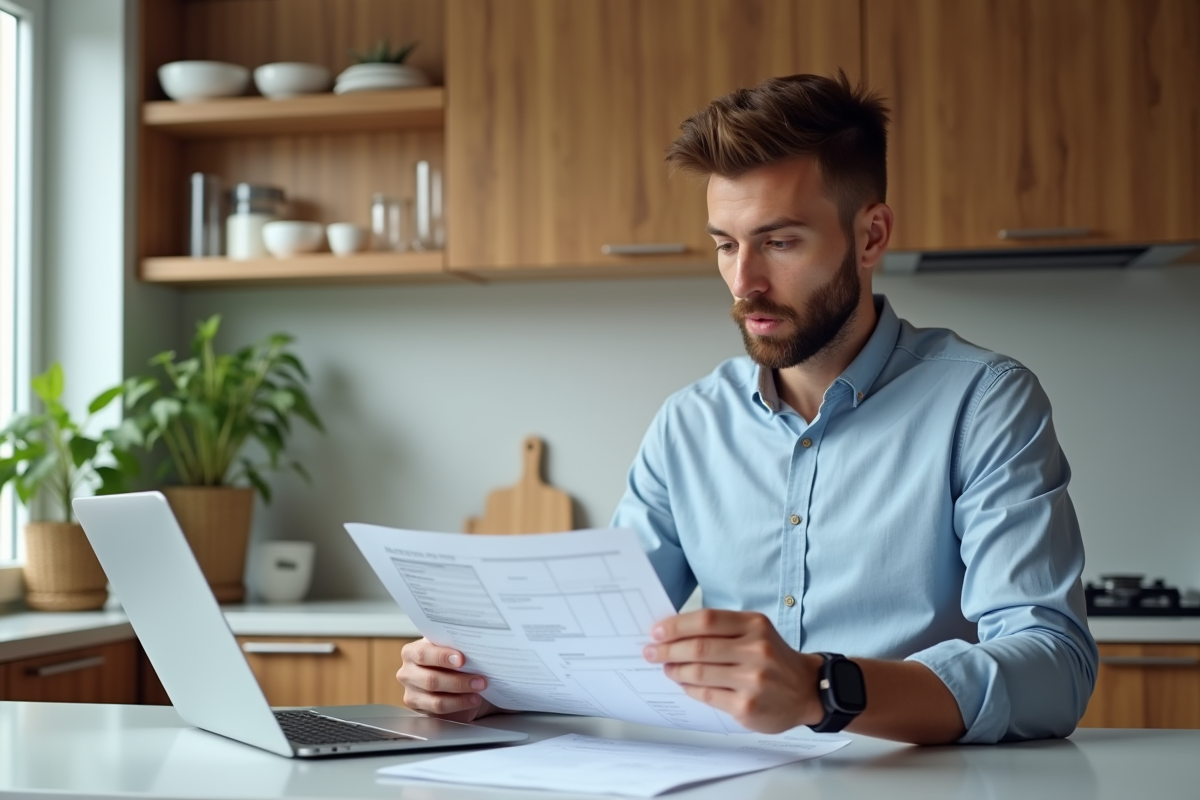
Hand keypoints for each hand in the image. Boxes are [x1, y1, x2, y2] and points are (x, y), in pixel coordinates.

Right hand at [397, 638, 499, 722]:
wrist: (448, 676)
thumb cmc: (448, 658)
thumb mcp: (449, 648)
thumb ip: (454, 647)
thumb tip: (473, 649)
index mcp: (411, 652)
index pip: (423, 654)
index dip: (442, 657)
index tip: (462, 660)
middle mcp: (407, 673)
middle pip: (431, 680)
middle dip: (458, 681)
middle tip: (480, 681)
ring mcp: (412, 694)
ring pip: (436, 700)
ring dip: (461, 698)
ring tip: (478, 692)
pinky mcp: (420, 710)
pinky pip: (440, 712)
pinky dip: (459, 706)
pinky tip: (471, 701)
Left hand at [643, 609, 823, 733]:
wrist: (807, 690)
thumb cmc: (774, 657)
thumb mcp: (756, 632)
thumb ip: (722, 629)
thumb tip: (675, 632)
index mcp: (755, 625)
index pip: (706, 620)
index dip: (676, 625)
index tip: (656, 631)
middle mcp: (756, 650)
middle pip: (699, 647)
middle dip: (667, 649)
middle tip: (650, 651)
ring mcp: (752, 679)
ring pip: (699, 672)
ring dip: (675, 669)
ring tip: (666, 667)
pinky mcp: (747, 705)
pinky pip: (706, 695)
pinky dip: (689, 688)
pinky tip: (683, 683)